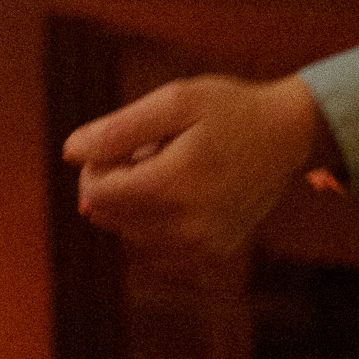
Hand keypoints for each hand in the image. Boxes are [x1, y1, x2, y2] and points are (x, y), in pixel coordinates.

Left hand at [62, 72, 327, 257]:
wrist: (287, 136)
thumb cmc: (229, 111)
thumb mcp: (175, 101)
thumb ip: (118, 129)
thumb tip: (70, 152)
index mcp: (174, 186)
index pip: (95, 192)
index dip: (97, 164)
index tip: (126, 141)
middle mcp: (188, 227)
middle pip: (108, 215)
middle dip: (115, 182)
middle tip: (153, 151)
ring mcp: (202, 249)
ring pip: (127, 233)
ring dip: (134, 202)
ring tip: (172, 170)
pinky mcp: (212, 257)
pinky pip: (154, 250)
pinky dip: (152, 224)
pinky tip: (180, 196)